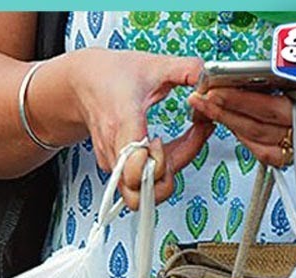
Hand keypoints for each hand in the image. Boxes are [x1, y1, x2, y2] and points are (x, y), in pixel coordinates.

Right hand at [64, 49, 212, 207]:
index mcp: (122, 124)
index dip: (156, 162)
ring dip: (164, 174)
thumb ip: (190, 69)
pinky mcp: (115, 168)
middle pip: (139, 195)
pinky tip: (166, 146)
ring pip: (143, 192)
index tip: (162, 139)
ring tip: (175, 146)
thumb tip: (212, 78)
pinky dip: (158, 169)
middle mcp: (114, 151)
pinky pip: (141, 181)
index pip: (135, 167)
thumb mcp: (155, 64)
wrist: (83, 83)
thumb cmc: (112, 76)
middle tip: (178, 147)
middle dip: (165, 177)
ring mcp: (113, 163)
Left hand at [187, 87, 295, 166]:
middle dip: (224, 112)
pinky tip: (231, 124)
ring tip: (208, 109)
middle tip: (200, 100)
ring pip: (257, 141)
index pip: (270, 108)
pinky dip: (244, 138)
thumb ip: (282, 77)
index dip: (239, 101)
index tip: (214, 91)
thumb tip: (240, 76)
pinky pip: (263, 153)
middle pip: (259, 127)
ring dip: (229, 124)